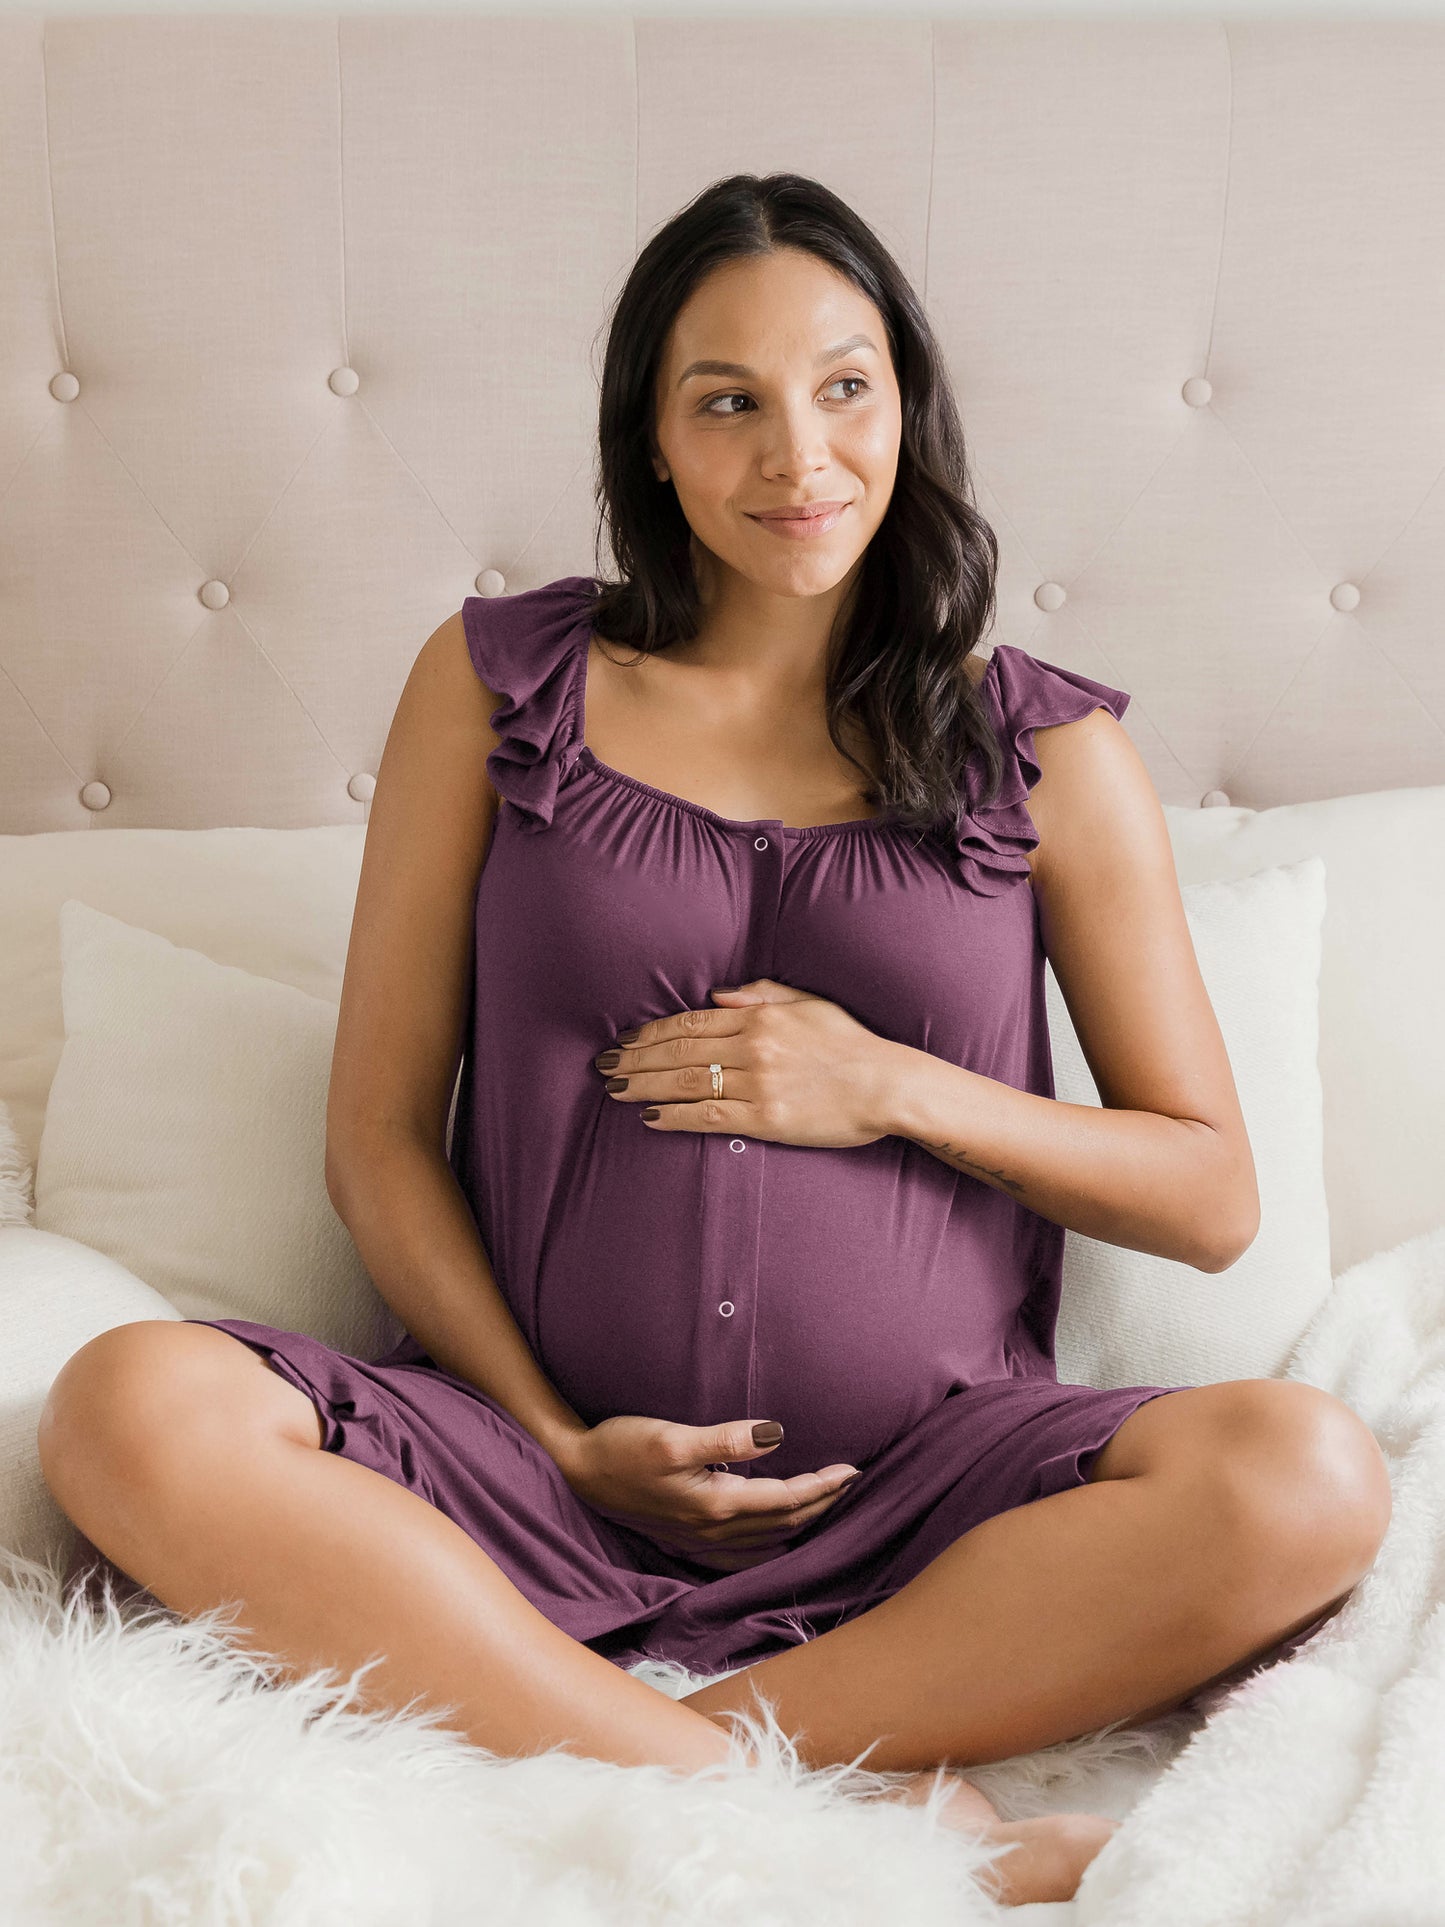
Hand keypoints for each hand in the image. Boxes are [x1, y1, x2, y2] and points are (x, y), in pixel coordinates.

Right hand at [553, 1414, 861, 1572]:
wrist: (577, 1471)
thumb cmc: (622, 1446)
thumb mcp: (673, 1437)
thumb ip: (726, 1439)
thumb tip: (777, 1435)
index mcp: (716, 1505)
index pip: (786, 1500)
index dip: (822, 1485)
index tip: (853, 1469)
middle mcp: (713, 1529)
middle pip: (784, 1524)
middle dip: (822, 1504)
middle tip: (853, 1482)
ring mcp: (699, 1539)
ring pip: (768, 1539)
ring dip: (802, 1522)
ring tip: (827, 1502)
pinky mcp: (687, 1537)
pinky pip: (744, 1552)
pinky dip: (772, 1543)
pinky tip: (778, 1539)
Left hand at [593, 978, 902, 1147]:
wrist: (888, 1085)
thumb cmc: (853, 1044)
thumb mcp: (810, 1004)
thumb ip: (762, 995)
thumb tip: (717, 994)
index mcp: (760, 1017)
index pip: (690, 1021)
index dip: (650, 1032)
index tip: (624, 1040)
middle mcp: (752, 1047)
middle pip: (677, 1050)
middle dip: (634, 1059)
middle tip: (603, 1067)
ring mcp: (757, 1084)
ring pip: (684, 1082)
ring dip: (644, 1086)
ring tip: (616, 1091)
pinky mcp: (765, 1119)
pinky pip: (707, 1117)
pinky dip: (674, 1117)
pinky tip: (651, 1118)